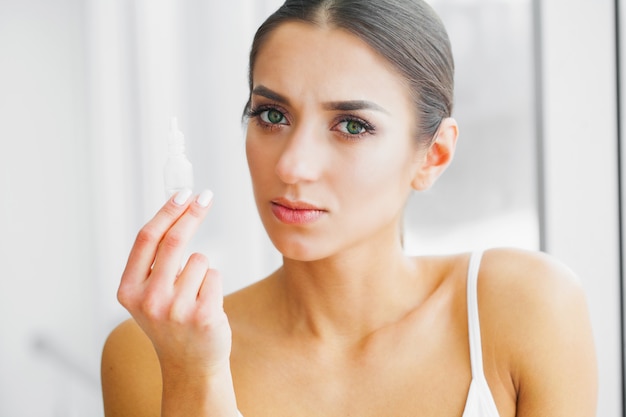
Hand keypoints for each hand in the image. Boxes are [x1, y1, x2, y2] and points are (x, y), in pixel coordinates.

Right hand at [117, 189, 231, 376]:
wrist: (190, 365)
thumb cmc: (172, 321)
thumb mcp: (150, 292)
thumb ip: (155, 259)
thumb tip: (176, 209)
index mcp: (128, 290)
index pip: (147, 239)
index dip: (166, 212)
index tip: (183, 193)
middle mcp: (148, 300)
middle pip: (174, 241)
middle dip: (192, 213)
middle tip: (205, 197)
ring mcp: (175, 310)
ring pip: (200, 259)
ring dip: (202, 268)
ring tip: (195, 295)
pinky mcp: (203, 315)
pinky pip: (215, 275)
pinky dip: (213, 283)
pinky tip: (207, 305)